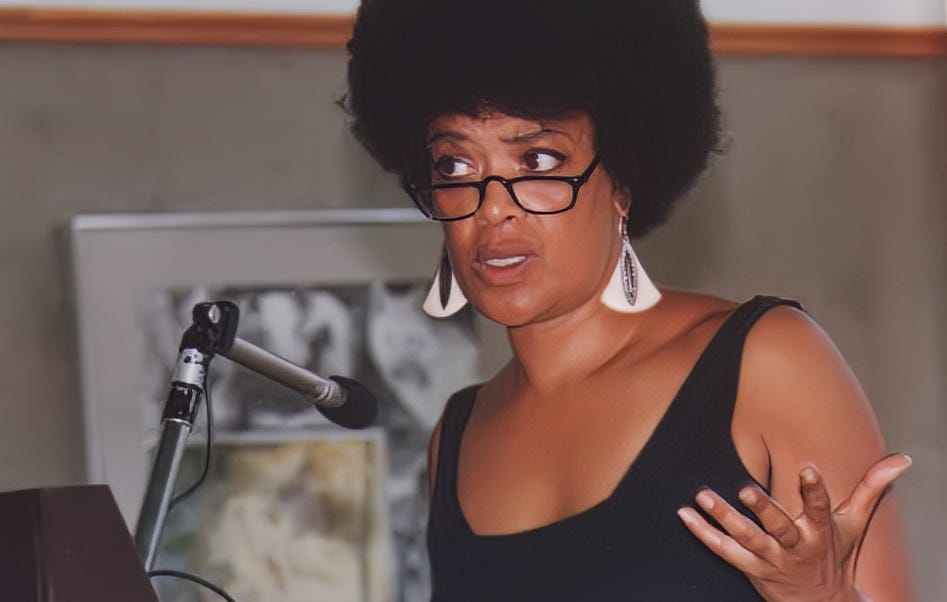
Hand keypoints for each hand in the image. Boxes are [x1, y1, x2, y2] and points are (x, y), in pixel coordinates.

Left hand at [676, 454, 911, 601]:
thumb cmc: (835, 553)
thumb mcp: (855, 524)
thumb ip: (871, 488)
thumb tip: (901, 460)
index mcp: (821, 532)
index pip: (820, 509)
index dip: (814, 490)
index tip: (807, 468)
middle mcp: (796, 547)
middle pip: (779, 528)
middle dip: (763, 510)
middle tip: (745, 489)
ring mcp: (771, 560)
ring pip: (746, 540)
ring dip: (723, 518)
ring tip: (703, 496)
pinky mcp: (751, 569)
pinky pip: (723, 551)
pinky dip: (702, 533)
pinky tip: (684, 514)